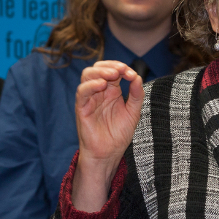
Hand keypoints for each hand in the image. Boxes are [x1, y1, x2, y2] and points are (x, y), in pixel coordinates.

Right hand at [72, 61, 143, 211]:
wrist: (108, 154)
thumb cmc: (119, 134)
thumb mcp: (133, 112)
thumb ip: (136, 95)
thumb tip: (137, 77)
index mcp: (112, 91)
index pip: (113, 70)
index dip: (122, 68)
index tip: (132, 74)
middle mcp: (99, 92)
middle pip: (98, 68)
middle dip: (110, 65)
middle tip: (122, 70)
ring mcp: (90, 99)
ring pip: (87, 75)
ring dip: (100, 71)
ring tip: (113, 75)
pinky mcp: (82, 108)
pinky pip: (82, 92)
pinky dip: (90, 85)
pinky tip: (101, 85)